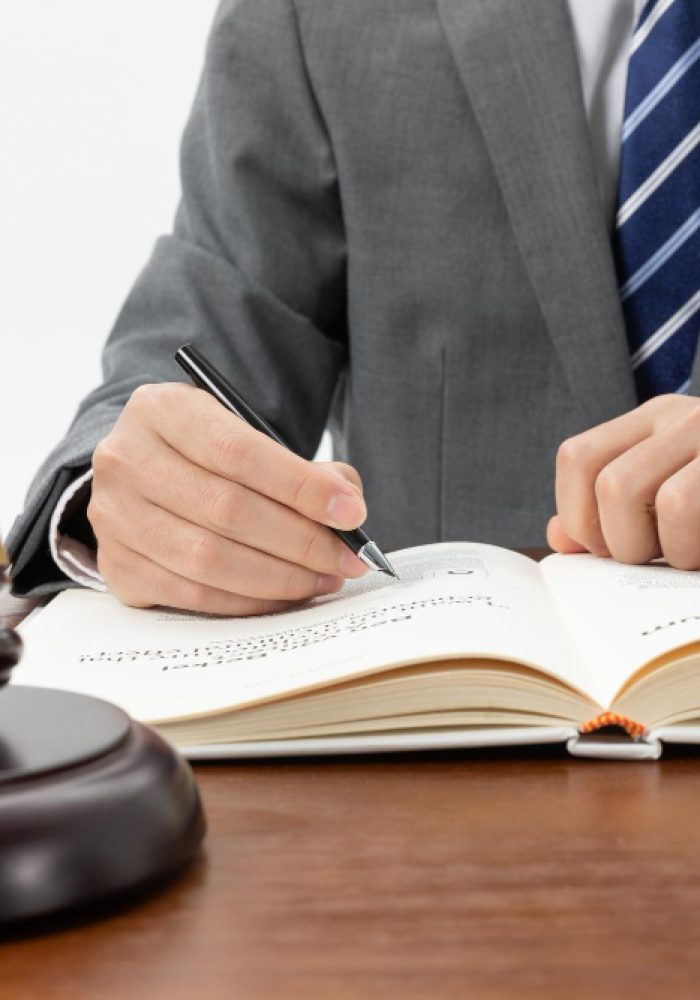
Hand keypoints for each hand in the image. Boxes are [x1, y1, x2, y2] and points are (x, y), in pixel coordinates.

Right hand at [88, 383, 368, 614]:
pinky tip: (284, 594)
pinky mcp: (116, 566)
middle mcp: (127, 460)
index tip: (351, 513)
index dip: (301, 487)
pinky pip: (193, 594)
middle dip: (301, 541)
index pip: (239, 452)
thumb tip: (345, 505)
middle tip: (347, 558)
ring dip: (279, 577)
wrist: (144, 474)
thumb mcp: (247, 435)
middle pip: (227, 509)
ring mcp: (115, 517)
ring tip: (323, 577)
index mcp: (162, 410)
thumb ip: (302, 468)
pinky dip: (249, 601)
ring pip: (208, 559)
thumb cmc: (207, 456)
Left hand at [547, 394, 699, 569]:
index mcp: (657, 419)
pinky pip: (683, 510)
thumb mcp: (671, 494)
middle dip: (620, 542)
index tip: (604, 546)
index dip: (576, 514)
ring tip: (686, 555)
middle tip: (653, 556)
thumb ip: (611, 512)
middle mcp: (683, 419)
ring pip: (649, 498)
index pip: (577, 457)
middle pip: (608, 483)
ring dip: (660, 550)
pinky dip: (687, 550)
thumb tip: (558, 537)